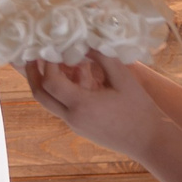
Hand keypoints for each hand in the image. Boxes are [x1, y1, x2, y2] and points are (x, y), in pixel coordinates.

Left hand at [24, 50, 169, 160]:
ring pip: (49, 102)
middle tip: (31, 55)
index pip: (50, 82)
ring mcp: (75, 125)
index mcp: (81, 105)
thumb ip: (103, 57)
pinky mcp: (80, 128)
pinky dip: (63, 90)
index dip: (47, 63)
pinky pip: (63, 107)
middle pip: (40, 95)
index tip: (51, 47)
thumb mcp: (123, 78)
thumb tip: (85, 40)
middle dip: (32, 74)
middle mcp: (73, 117)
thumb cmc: (139, 109)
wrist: (149, 141)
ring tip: (54, 61)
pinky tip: (79, 75)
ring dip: (47, 82)